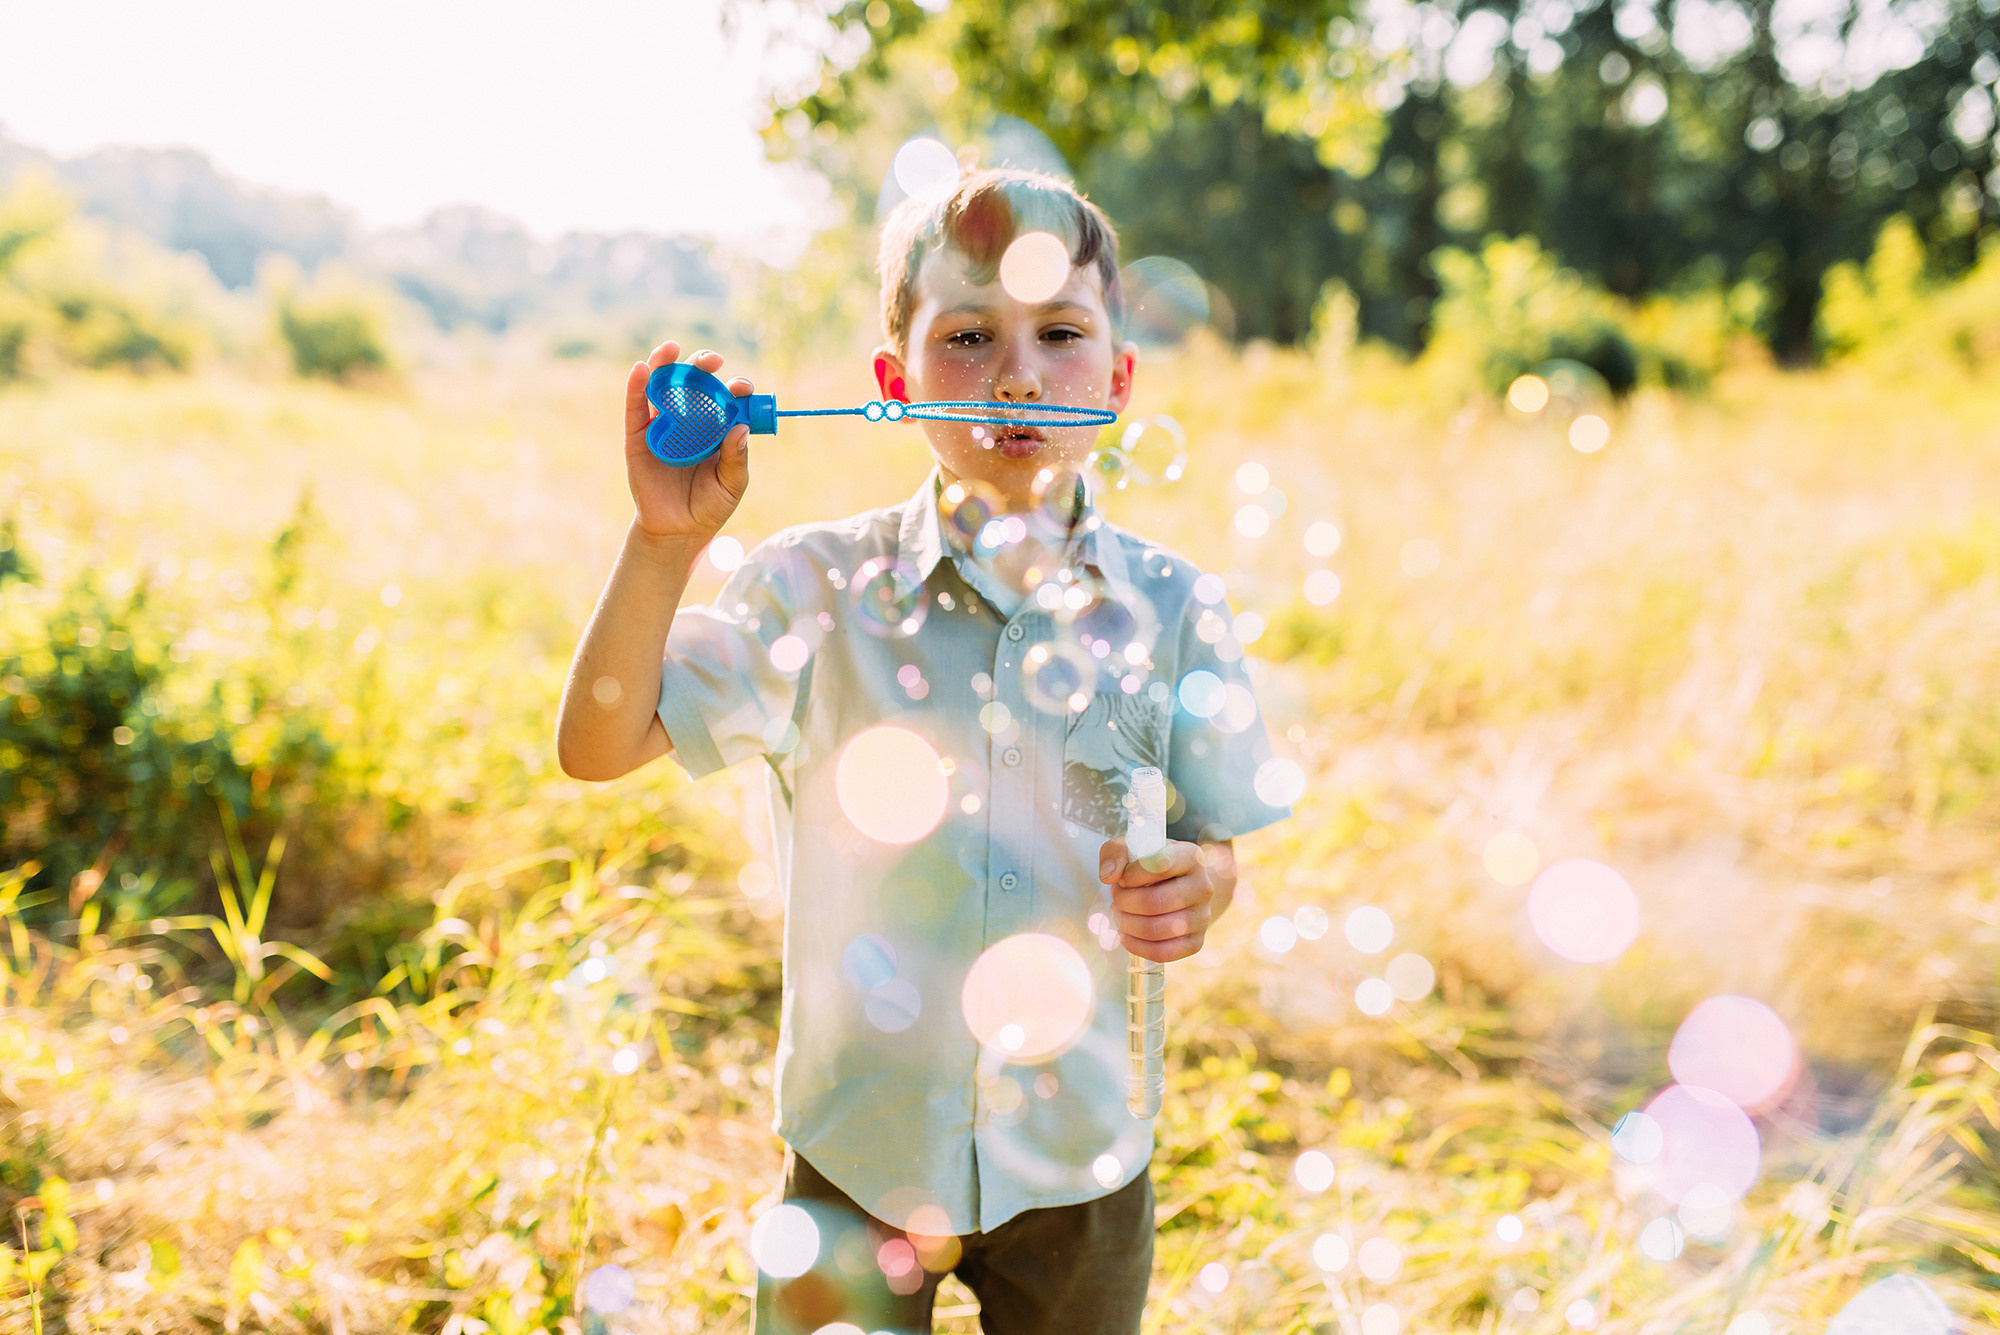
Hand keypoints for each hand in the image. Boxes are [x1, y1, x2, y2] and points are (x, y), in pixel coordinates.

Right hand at [623, 340, 752, 544]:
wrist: (678, 531)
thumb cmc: (709, 506)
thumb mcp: (732, 485)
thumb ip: (737, 458)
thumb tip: (740, 428)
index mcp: (716, 427)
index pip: (726, 398)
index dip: (735, 388)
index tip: (742, 388)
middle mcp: (689, 420)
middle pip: (694, 383)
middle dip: (702, 366)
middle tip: (712, 362)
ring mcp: (663, 425)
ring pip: (662, 386)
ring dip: (666, 363)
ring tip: (671, 349)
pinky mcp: (638, 435)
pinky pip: (636, 407)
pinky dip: (637, 385)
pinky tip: (642, 369)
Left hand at [1098, 837, 1218, 963]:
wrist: (1179, 886)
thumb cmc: (1150, 865)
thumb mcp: (1132, 847)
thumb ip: (1115, 853)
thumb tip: (1109, 877)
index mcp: (1191, 857)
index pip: (1160, 864)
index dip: (1132, 874)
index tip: (1124, 876)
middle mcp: (1203, 887)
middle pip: (1154, 902)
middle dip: (1123, 901)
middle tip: (1116, 897)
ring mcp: (1203, 917)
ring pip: (1155, 929)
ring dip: (1126, 923)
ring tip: (1119, 913)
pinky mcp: (1196, 942)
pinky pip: (1162, 953)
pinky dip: (1136, 946)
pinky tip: (1125, 935)